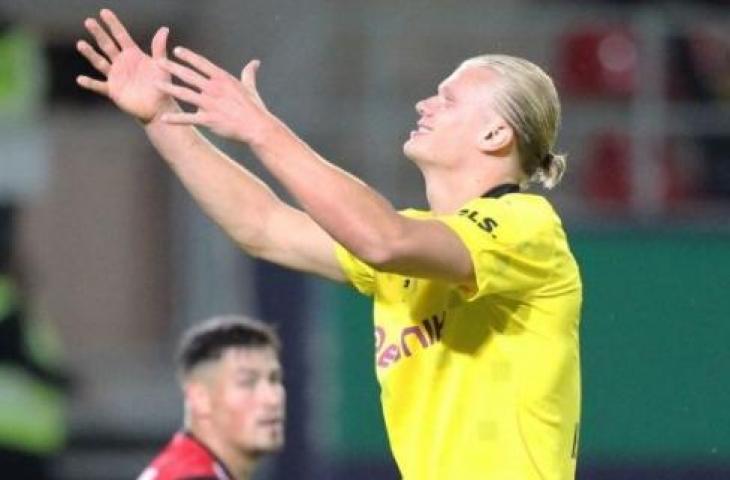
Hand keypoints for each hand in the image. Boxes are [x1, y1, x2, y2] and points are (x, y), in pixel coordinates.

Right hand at [76, 9, 170, 122]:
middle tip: (89, 21)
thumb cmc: (162, 85)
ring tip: (80, 44)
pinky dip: (90, 83)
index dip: (113, 24)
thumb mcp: (161, 65)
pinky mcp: (113, 90)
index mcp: (133, 54)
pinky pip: (99, 86)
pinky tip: (80, 79)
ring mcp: (115, 76)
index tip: (103, 12)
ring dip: (90, 54)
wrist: (158, 107)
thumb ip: (159, 48)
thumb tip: (164, 29)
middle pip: (107, 45)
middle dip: (98, 34)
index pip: (121, 36)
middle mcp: (121, 63)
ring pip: (100, 62)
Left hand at [155, 47, 270, 142]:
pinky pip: (188, 118)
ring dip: (169, 89)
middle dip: (172, 68)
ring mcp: (210, 104)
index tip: (177, 51)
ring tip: (155, 85)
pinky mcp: (209, 119)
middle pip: (189, 76)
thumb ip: (249, 73)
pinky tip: (163, 118)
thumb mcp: (251, 87)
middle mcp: (214, 89)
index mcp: (223, 79)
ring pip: (185, 94)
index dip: (188, 56)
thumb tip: (255, 62)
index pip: (202, 64)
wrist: (257, 126)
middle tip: (158, 62)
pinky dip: (175, 119)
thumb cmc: (254, 108)